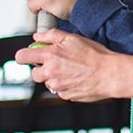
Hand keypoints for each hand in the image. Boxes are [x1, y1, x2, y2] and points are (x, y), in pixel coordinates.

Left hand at [15, 29, 132, 101]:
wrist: (109, 74)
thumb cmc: (94, 55)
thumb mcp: (72, 38)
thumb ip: (51, 36)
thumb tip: (37, 36)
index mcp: (50, 56)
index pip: (23, 57)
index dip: (23, 56)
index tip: (25, 56)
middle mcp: (50, 72)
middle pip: (33, 73)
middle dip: (41, 69)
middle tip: (55, 64)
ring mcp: (57, 86)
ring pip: (47, 83)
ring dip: (53, 78)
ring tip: (70, 71)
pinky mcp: (65, 96)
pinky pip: (59, 91)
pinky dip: (64, 85)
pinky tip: (76, 78)